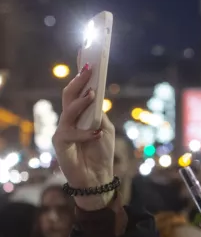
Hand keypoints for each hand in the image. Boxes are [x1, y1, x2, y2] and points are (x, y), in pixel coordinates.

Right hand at [52, 65, 115, 210]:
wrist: (97, 177)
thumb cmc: (101, 153)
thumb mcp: (105, 129)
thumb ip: (99, 114)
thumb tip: (96, 96)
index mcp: (80, 114)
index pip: (78, 92)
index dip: (81, 76)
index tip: (87, 59)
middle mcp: (69, 119)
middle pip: (69, 95)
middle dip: (79, 81)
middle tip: (89, 68)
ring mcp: (62, 130)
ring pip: (68, 110)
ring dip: (81, 102)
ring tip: (93, 94)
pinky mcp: (60, 143)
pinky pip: (71, 133)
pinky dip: (86, 133)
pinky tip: (97, 133)